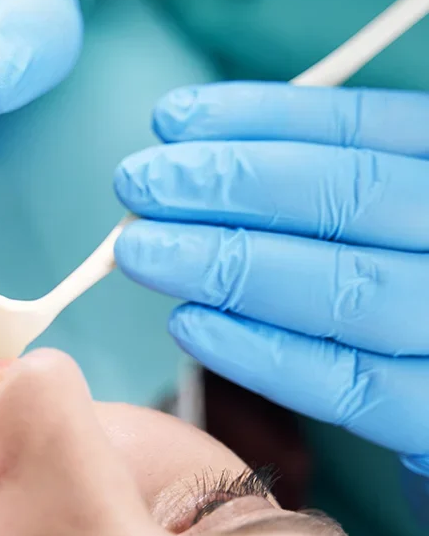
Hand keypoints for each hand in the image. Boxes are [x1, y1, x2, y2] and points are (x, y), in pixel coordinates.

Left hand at [114, 82, 428, 476]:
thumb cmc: (397, 290)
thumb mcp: (379, 223)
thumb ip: (316, 191)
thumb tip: (195, 161)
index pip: (365, 131)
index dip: (260, 121)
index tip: (173, 120)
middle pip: (351, 199)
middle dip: (229, 184)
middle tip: (136, 182)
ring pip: (341, 289)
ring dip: (226, 264)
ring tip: (140, 250)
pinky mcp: (428, 415)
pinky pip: (344, 384)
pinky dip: (257, 351)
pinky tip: (186, 324)